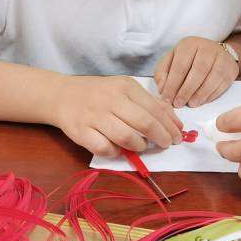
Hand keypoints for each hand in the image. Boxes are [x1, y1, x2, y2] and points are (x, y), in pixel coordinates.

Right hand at [52, 75, 182, 156]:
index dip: (170, 126)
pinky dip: (115, 152)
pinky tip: (119, 149)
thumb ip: (149, 103)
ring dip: (139, 146)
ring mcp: (95, 116)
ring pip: (126, 137)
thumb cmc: (100, 94)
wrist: (62, 95)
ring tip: (141, 146)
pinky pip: (104, 148)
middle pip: (144, 123)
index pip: (155, 109)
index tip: (178, 136)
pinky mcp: (81, 132)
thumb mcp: (125, 89)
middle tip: (166, 144)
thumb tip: (175, 122)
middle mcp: (111, 100)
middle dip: (161, 137)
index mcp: (125, 87)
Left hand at [154, 36, 239, 107]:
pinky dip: (212, 95)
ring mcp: (222, 57)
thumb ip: (163, 73)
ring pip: (213, 77)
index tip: (167, 99)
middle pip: (198, 70)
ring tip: (191, 104)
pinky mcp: (231, 68)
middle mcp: (207, 48)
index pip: (180, 65)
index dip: (172, 84)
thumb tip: (162, 89)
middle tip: (178, 103)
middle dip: (186, 90)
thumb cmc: (189, 59)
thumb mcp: (172, 60)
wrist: (214, 52)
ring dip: (200, 94)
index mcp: (189, 44)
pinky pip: (222, 84)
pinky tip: (202, 101)